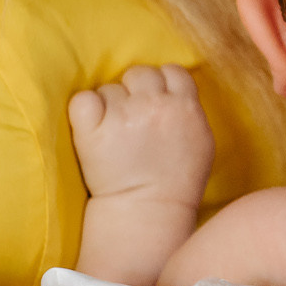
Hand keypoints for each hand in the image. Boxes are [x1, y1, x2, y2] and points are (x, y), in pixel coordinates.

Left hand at [69, 65, 214, 205]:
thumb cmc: (178, 183)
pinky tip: (92, 130)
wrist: (148, 214)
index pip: (171, 71)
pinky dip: (84, 112)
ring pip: (109, 89)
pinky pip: (82, 100)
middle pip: (139, 73)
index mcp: (185, 106)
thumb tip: (175, 92)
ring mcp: (122, 116)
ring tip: (114, 135)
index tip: (154, 102)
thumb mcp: (202, 142)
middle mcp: (154, 105)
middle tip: (131, 119)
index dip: (161, 84)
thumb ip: (190, 111)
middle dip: (133, 91)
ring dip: (108, 106)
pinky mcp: (92, 130)